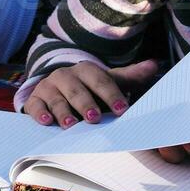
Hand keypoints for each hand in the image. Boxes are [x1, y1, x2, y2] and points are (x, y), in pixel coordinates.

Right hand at [22, 59, 162, 126]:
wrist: (57, 88)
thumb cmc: (88, 88)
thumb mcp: (107, 81)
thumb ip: (130, 76)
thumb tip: (154, 65)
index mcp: (86, 70)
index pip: (101, 81)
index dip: (112, 95)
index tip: (123, 109)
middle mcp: (66, 75)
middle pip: (77, 90)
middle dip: (86, 104)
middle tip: (95, 118)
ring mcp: (48, 87)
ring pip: (57, 99)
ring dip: (63, 112)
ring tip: (71, 125)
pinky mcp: (35, 99)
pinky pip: (36, 106)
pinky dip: (40, 113)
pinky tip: (46, 122)